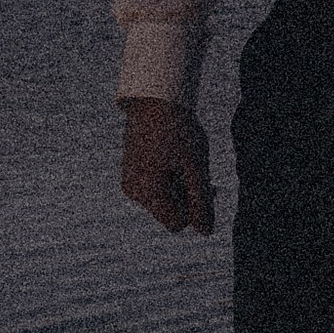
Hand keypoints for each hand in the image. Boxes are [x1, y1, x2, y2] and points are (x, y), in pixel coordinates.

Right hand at [120, 98, 214, 233]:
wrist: (155, 100)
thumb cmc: (179, 132)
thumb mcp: (196, 168)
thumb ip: (201, 202)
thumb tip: (205, 232)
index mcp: (148, 193)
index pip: (177, 224)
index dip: (193, 208)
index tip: (201, 184)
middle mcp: (134, 193)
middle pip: (168, 212)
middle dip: (186, 196)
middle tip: (198, 171)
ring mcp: (129, 182)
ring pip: (162, 199)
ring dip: (178, 186)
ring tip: (183, 160)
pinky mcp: (129, 172)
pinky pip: (152, 187)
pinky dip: (166, 178)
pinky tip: (171, 158)